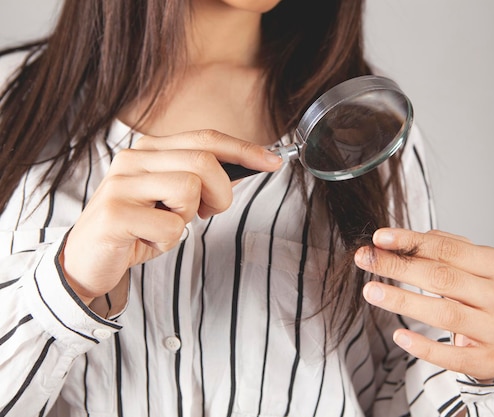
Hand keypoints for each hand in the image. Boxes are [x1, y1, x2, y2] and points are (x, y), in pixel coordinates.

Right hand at [62, 129, 282, 303]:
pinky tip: (148, 241)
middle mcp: (134, 159)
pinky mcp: (115, 213)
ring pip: (189, 188)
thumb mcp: (172, 198)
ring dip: (187, 218)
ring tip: (165, 225)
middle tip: (206, 213)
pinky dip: (169, 242)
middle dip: (220, 193)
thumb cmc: (137, 227)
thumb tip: (247, 167)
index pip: (206, 139)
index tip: (273, 162)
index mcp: (150, 150)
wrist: (88, 259)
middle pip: (204, 161)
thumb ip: (202, 180)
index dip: (244, 149)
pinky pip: (171, 226)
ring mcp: (122, 184)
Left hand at [355, 228, 493, 380]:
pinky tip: (399, 336)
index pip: (448, 249)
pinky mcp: (489, 360)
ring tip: (371, 291)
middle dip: (399, 267)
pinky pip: (451, 355)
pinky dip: (423, 346)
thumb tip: (396, 241)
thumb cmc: (479, 295)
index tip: (378, 238)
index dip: (411, 242)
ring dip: (403, 301)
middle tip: (366, 260)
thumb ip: (438, 250)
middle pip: (443, 278)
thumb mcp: (467, 267)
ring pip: (446, 314)